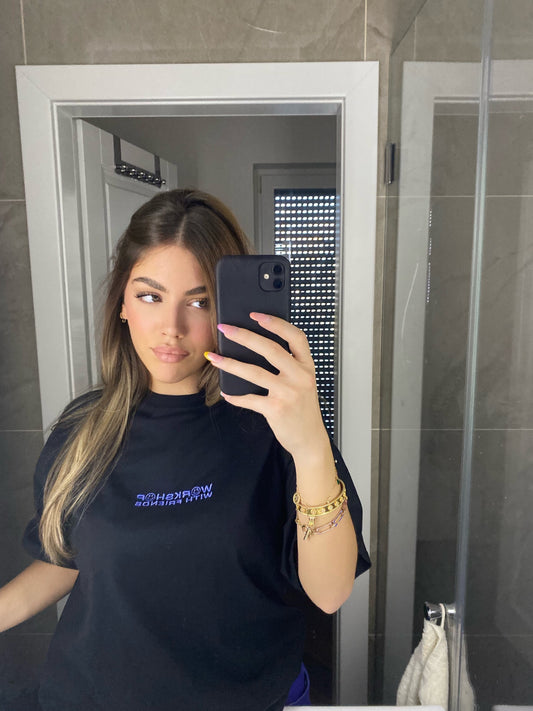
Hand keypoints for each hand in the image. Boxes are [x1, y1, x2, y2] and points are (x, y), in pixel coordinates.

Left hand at [204, 312, 328, 460]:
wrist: (309, 439)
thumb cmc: (302, 408)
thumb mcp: (303, 382)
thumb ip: (289, 364)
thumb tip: (256, 345)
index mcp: (307, 366)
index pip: (295, 337)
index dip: (276, 323)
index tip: (256, 315)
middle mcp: (300, 377)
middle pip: (270, 349)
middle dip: (244, 336)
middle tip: (225, 328)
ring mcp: (289, 393)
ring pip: (254, 372)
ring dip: (229, 363)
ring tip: (213, 357)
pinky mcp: (276, 409)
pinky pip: (249, 398)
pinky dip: (235, 396)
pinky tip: (226, 393)